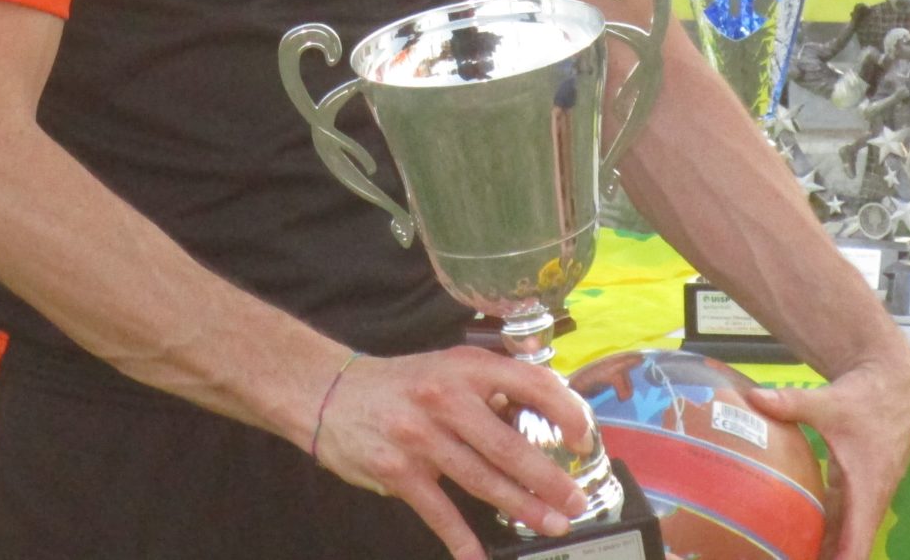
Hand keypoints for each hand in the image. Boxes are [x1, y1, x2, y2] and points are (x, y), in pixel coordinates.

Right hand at [311, 346, 595, 559]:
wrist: (327, 390)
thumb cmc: (398, 384)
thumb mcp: (446, 369)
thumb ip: (488, 387)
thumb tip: (542, 414)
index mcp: (464, 369)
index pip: (529, 383)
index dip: (564, 410)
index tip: (582, 437)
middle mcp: (444, 399)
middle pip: (508, 445)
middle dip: (548, 480)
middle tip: (575, 501)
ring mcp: (419, 436)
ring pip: (481, 480)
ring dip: (521, 507)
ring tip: (551, 523)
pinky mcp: (396, 471)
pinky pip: (438, 511)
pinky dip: (461, 538)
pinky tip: (478, 556)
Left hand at [751, 351, 909, 559]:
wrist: (895, 381)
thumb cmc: (868, 397)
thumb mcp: (830, 402)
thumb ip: (792, 403)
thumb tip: (754, 397)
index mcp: (868, 487)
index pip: (859, 539)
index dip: (843, 559)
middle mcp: (872, 495)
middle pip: (850, 540)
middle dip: (828, 555)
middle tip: (791, 558)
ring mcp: (868, 489)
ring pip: (847, 527)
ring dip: (828, 545)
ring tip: (796, 554)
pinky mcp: (861, 479)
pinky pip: (844, 511)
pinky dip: (828, 525)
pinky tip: (804, 532)